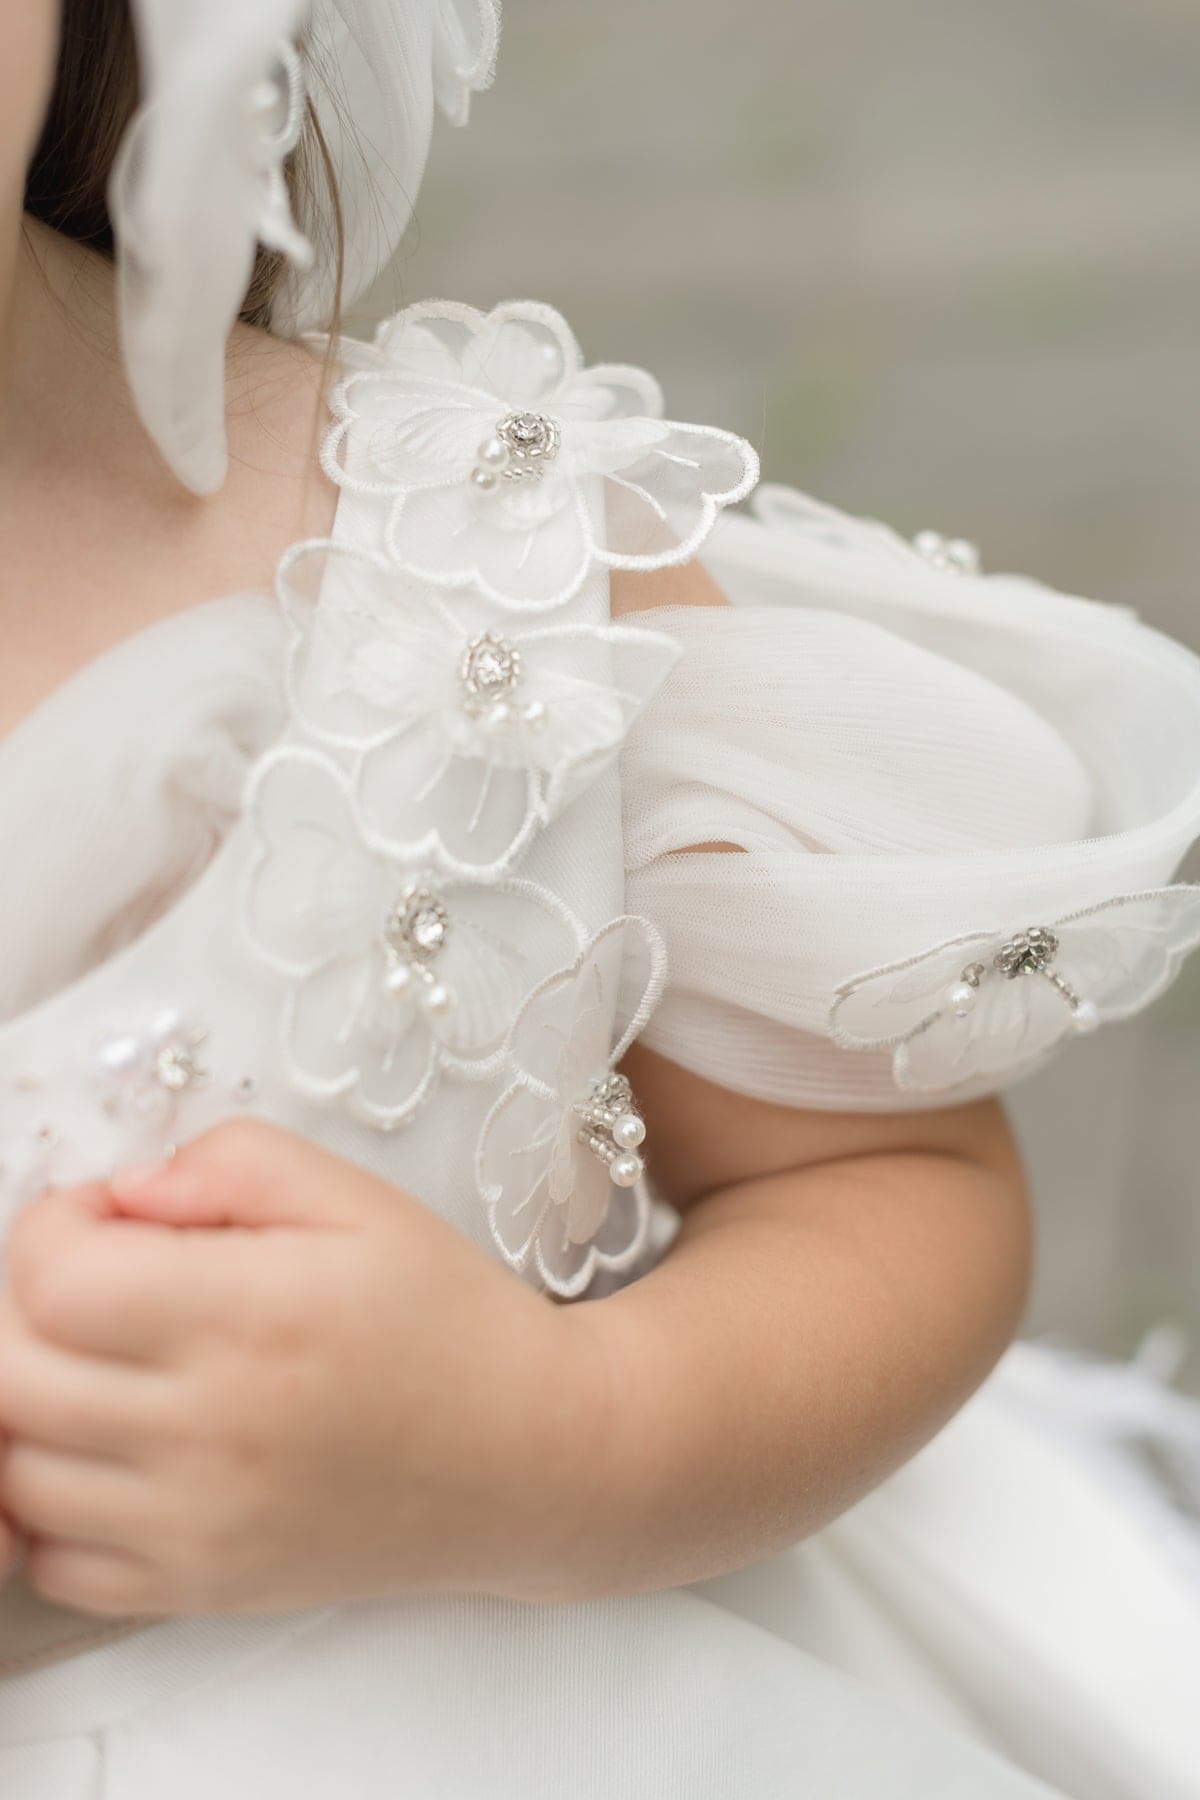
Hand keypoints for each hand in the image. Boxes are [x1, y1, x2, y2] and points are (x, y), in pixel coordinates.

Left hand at [0, 1120, 604, 1617]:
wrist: (531, 1455)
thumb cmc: (448, 1317)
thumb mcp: (358, 1198)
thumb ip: (231, 1163)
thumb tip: (125, 1192)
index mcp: (251, 1316)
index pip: (52, 1278)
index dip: (56, 1226)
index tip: (111, 1219)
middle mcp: (211, 1431)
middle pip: (11, 1374)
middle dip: (29, 1307)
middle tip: (101, 1280)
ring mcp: (197, 1523)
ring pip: (16, 1469)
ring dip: (35, 1401)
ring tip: (109, 1361)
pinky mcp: (199, 1586)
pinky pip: (53, 1561)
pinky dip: (50, 1504)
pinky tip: (114, 1448)